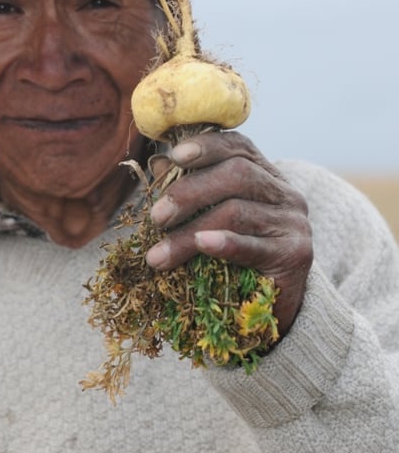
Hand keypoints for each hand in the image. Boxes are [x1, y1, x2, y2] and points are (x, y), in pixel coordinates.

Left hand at [145, 132, 312, 335]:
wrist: (275, 306)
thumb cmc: (236, 257)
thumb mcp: (213, 218)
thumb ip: (190, 188)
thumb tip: (158, 162)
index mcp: (266, 176)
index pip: (239, 147)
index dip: (207, 145)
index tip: (174, 155)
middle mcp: (285, 194)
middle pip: (237, 174)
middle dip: (190, 192)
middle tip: (157, 216)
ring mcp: (293, 223)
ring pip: (237, 212)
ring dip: (189, 232)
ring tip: (158, 255)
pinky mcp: (295, 255)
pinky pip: (254, 246)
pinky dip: (225, 243)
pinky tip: (203, 244)